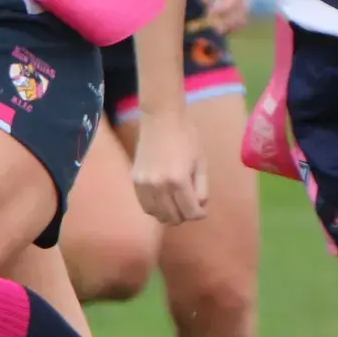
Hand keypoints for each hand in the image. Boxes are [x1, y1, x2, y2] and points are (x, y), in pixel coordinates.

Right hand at [130, 108, 208, 223]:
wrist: (161, 118)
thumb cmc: (186, 137)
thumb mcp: (201, 162)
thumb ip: (202, 188)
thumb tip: (199, 207)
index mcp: (179, 180)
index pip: (190, 212)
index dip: (200, 214)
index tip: (202, 209)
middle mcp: (159, 186)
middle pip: (174, 217)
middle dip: (186, 215)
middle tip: (190, 205)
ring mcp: (144, 185)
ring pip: (157, 215)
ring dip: (170, 214)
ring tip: (176, 205)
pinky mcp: (135, 181)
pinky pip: (145, 206)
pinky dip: (156, 209)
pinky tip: (163, 201)